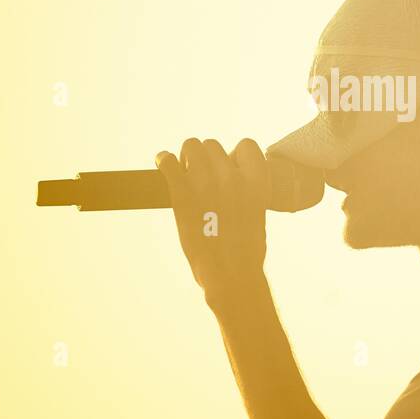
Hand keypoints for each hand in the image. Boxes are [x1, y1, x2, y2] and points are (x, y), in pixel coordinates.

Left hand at [154, 138, 270, 303]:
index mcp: (257, 180)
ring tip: (183, 170)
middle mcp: (232, 176)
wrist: (230, 273)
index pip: (246, 145)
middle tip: (200, 174)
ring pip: (192, 146)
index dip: (235, 154)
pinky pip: (167, 161)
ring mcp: (207, 182)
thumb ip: (246, 189)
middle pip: (213, 145)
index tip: (229, 166)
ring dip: (186, 156)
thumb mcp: (257, 211)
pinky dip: (163, 160)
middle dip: (206, 157)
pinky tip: (163, 164)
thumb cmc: (246, 250)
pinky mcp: (182, 192)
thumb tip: (230, 176)